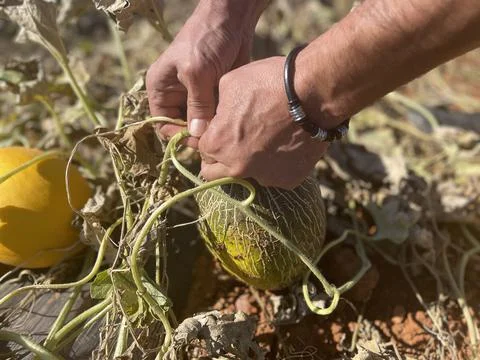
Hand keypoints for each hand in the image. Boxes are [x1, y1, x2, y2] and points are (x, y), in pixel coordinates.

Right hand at [146, 1, 262, 146]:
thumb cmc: (206, 38)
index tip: (198, 141)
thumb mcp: (197, 72)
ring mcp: (196, 94)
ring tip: (226, 131)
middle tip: (216, 139)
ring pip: (201, 122)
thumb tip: (197, 135)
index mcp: (161, 87)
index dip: (178, 135)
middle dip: (197, 134)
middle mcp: (176, 93)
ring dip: (212, 128)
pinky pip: (216, 114)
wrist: (232, 19)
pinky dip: (223, 119)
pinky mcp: (214, 93)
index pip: (162, 122)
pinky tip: (233, 122)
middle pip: (183, 125)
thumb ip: (197, 105)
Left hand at [198, 57, 328, 188]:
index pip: (203, 150)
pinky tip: (286, 143)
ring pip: (248, 174)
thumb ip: (215, 108)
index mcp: (217, 145)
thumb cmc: (268, 83)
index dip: (213, 137)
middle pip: (217, 171)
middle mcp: (236, 168)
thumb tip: (218, 117)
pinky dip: (278, 163)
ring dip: (251, 161)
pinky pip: (276, 175)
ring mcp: (264, 177)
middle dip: (222, 158)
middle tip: (238, 139)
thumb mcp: (229, 84)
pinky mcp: (288, 180)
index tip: (225, 129)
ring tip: (268, 137)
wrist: (313, 93)